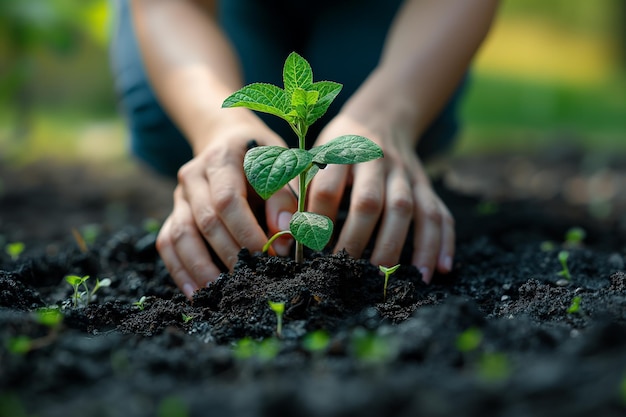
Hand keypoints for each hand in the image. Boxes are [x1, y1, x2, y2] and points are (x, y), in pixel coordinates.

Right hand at [156, 126, 296, 298]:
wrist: (228, 140)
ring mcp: (179, 196)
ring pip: (181, 235)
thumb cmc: (262, 156)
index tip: (273, 253)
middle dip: (231, 254)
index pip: (227, 199)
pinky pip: (168, 244)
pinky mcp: (173, 214)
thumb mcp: (281, 164)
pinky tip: (196, 292)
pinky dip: (180, 270)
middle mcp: (193, 176)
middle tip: (255, 278)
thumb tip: (285, 235)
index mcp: (222, 158)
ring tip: (223, 293)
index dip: (248, 231)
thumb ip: (285, 197)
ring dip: (202, 268)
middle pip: (206, 221)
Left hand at [307, 114, 454, 282]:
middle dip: (358, 240)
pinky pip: (441, 213)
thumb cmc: (338, 149)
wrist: (381, 119)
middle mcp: (377, 161)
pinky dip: (442, 242)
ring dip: (404, 247)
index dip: (318, 219)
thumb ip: (301, 188)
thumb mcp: (315, 155)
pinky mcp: (427, 186)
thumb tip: (288, 233)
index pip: (327, 187)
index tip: (311, 248)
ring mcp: (407, 174)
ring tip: (397, 280)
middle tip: (348, 272)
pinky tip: (439, 270)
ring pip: (411, 209)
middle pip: (371, 202)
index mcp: (342, 152)